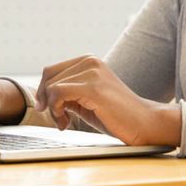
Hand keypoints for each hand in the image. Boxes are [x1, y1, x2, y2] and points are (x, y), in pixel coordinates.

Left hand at [35, 55, 180, 146]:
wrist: (144, 124)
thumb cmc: (116, 115)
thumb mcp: (85, 100)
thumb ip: (66, 93)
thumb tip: (41, 96)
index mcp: (89, 62)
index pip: (51, 71)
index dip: (44, 93)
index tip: (52, 111)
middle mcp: (90, 61)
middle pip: (48, 77)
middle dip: (47, 102)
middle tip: (60, 120)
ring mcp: (92, 72)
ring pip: (52, 86)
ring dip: (53, 110)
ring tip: (66, 123)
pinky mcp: (93, 87)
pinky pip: (58, 93)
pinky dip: (56, 110)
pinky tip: (67, 122)